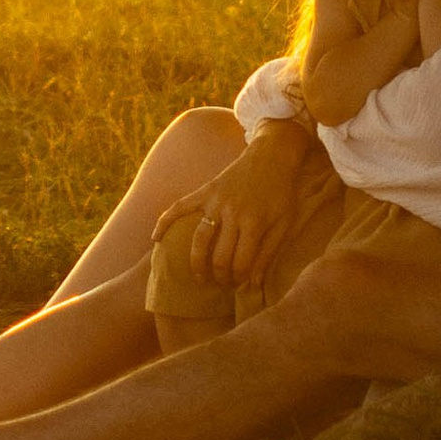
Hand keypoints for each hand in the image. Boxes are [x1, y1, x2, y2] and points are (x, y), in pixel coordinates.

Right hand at [160, 118, 322, 286]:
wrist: (272, 155)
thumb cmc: (282, 192)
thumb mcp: (284, 223)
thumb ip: (269, 253)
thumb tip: (254, 284)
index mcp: (254, 222)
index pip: (240, 263)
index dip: (238, 279)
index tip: (239, 284)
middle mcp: (232, 213)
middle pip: (219, 256)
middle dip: (220, 276)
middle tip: (223, 284)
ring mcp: (215, 201)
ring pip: (199, 239)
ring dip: (196, 262)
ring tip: (199, 277)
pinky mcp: (205, 190)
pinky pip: (180, 207)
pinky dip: (165, 222)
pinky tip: (156, 239)